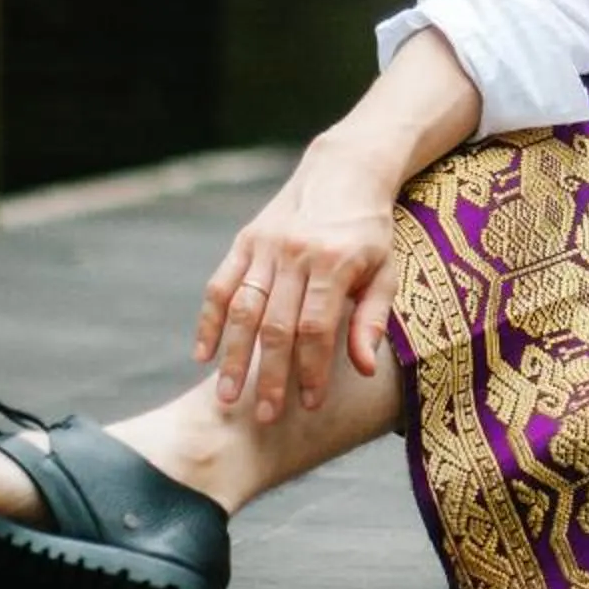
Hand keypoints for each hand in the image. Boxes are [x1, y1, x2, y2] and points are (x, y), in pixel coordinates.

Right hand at [193, 137, 404, 422]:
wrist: (343, 172)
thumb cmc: (369, 233)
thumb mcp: (385, 270)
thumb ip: (372, 319)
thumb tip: (364, 368)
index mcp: (335, 261)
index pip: (317, 327)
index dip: (312, 369)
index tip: (309, 404)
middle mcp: (295, 253)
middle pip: (276, 325)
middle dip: (269, 375)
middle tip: (264, 416)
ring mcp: (264, 246)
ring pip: (242, 309)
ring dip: (233, 356)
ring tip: (226, 397)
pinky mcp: (243, 241)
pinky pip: (219, 286)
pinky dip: (208, 321)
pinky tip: (203, 355)